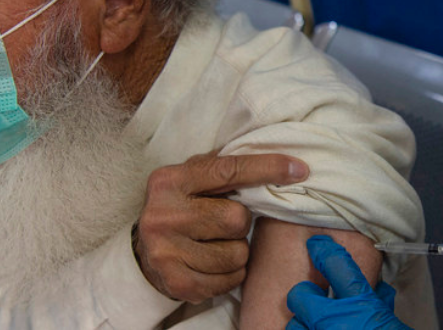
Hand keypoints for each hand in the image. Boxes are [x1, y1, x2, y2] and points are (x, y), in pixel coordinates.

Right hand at [134, 152, 308, 301]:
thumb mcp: (191, 179)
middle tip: (222, 222)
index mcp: (170, 181)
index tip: (299, 169)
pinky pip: (229, 280)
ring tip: (216, 245)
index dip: (266, 169)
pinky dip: (230, 274)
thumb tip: (278, 160)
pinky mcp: (176, 282)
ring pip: (237, 254)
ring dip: (237, 251)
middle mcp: (163, 214)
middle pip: (236, 218)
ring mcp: (166, 250)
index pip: (227, 171)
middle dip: (240, 222)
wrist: (143, 252)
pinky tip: (212, 264)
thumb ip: (223, 167)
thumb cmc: (180, 207)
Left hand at [286, 235, 411, 329]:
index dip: (324, 251)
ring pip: (294, 326)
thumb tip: (375, 289)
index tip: (316, 245)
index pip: (337, 265)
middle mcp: (336, 320)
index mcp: (361, 305)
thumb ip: (379, 303)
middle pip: (299, 295)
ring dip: (303, 329)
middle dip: (304, 298)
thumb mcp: (389, 320)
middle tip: (314, 304)